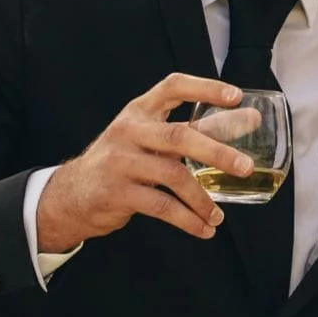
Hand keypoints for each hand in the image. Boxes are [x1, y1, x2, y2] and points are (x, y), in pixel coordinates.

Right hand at [35, 73, 253, 251]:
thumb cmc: (122, 162)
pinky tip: (203, 229)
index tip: (236, 97)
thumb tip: (245, 120)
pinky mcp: (117, 192)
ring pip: (173, 176)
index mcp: (140, 112)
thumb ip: (188, 131)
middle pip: (178, 136)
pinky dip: (187, 220)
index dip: (205, 88)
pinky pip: (161, 207)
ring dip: (202, 199)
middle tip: (245, 166)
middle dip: (217, 151)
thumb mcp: (147, 138)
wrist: (72, 194)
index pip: (173, 87)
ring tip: (218, 216)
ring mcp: (121, 162)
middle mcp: (129, 131)